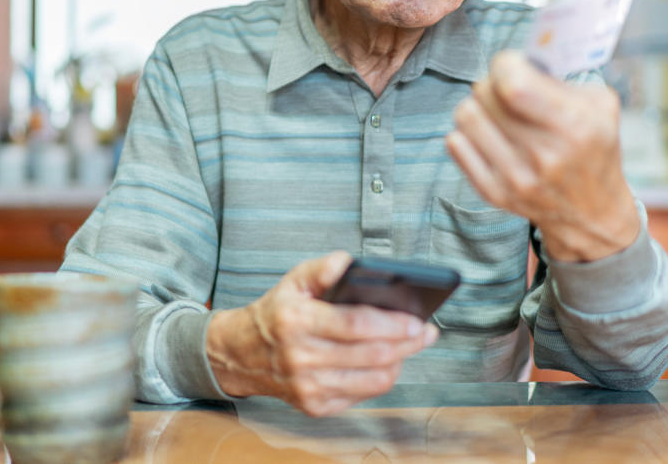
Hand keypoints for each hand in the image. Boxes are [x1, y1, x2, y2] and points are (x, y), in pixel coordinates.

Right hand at [206, 251, 438, 416]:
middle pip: (371, 354)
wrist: (240, 354)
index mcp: (296, 322)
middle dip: (407, 343)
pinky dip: (380, 378)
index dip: (393, 323)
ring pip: (372, 379)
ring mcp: (308, 387)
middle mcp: (301, 358)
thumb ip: (322, 267)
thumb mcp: (292, 281)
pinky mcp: (314, 406)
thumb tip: (348, 261)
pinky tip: (386, 361)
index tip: (418, 320)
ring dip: (399, 361)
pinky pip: (362, 395)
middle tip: (426, 332)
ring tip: (410, 345)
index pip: (356, 324)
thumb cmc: (276, 313)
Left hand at [445, 51, 638, 261]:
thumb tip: (521, 54)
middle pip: (485, 94)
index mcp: (575, 126)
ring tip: (496, 111)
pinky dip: (468, 132)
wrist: (591, 213)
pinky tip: (489, 135)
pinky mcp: (494, 193)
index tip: (513, 64)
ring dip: (478, 105)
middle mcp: (544, 156)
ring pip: (466, 115)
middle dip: (493, 82)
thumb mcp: (600, 104)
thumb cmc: (594, 147)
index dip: (505, 64)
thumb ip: (563, 74)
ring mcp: (516, 178)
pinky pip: (456, 143)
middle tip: (507, 89)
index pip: (514, 84)